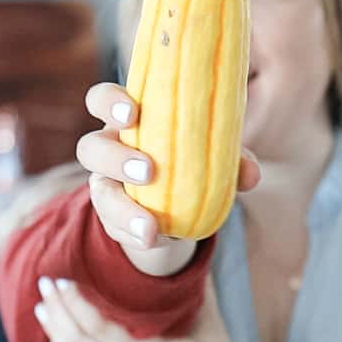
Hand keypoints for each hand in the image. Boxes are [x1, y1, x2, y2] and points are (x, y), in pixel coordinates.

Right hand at [77, 83, 259, 271]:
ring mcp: (105, 185)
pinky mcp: (110, 217)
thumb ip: (231, 159)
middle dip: (115, 158)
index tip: (132, 112)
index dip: (109, 102)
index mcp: (128, 120)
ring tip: (150, 226)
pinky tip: (153, 240)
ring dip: (122, 208)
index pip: (102, 100)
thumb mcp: (212, 154)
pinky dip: (134, 234)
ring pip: (98, 193)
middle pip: (90, 147)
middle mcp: (108, 150)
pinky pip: (113, 226)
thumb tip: (250, 173)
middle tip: (148, 171)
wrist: (177, 203)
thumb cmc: (192, 158)